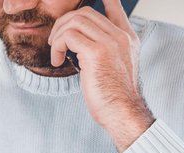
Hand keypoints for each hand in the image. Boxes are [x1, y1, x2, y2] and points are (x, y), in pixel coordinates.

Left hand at [48, 0, 153, 151]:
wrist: (122, 112)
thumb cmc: (114, 98)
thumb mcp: (114, 70)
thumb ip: (106, 53)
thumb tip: (84, 50)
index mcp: (128, 38)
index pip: (115, 8)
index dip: (103, 1)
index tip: (95, 1)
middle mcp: (121, 36)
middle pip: (85, 13)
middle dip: (64, 24)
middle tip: (56, 43)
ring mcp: (110, 42)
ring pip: (75, 21)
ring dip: (58, 35)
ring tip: (55, 53)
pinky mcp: (96, 53)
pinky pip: (68, 36)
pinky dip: (57, 46)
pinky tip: (57, 61)